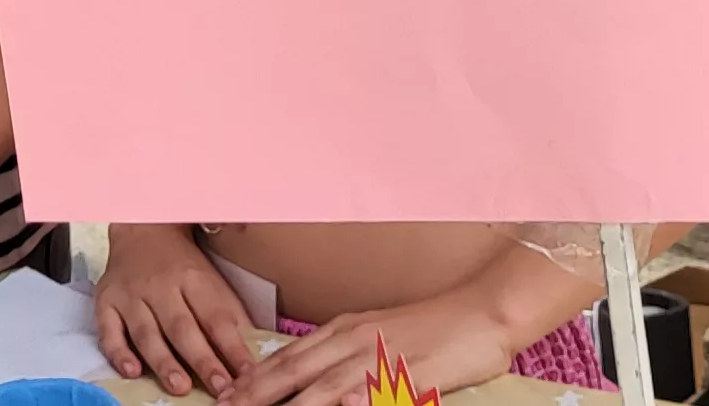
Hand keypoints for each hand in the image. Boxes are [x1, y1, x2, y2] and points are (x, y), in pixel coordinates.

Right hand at [96, 225, 255, 396]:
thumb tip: (252, 353)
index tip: (247, 373)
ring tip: (180, 387)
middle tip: (219, 388)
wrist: (142, 230)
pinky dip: (118, 353)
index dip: (232, 346)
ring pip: (146, 332)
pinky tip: (131, 372)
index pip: (215, 316)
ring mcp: (130, 294)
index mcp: (193, 277)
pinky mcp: (105, 301)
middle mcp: (160, 286)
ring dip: (163, 362)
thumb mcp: (212, 280)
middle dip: (202, 360)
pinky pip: (108, 330)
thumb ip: (230, 314)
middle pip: (181, 327)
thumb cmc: (183, 264)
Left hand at [219, 290, 522, 405]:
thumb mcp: (376, 335)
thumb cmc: (432, 328)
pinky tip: (339, 404)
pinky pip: (377, 390)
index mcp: (344, 330)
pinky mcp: (413, 372)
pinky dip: (354, 398)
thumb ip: (343, 355)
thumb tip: (312, 379)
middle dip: (257, 393)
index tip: (226, 396)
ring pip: (326, 384)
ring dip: (292, 402)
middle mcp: (355, 340)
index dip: (254, 378)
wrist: (482, 311)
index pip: (288, 357)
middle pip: (295, 370)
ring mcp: (382, 355)